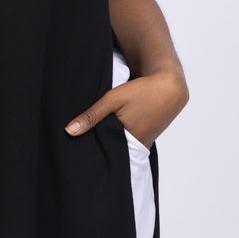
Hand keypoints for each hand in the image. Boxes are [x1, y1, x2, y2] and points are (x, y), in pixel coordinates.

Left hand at [64, 68, 188, 147]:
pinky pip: (130, 142)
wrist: (169, 86)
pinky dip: (122, 138)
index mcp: (127, 139)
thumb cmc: (142, 91)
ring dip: (111, 141)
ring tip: (96, 138)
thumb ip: (91, 116)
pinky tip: (114, 131)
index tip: (78, 149)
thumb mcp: (113, 99)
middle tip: (83, 146)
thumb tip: (69, 131)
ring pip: (121, 146)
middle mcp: (137, 145)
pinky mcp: (148, 138)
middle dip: (100, 147)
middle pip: (112, 150)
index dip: (91, 149)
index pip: (103, 151)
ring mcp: (144, 143)